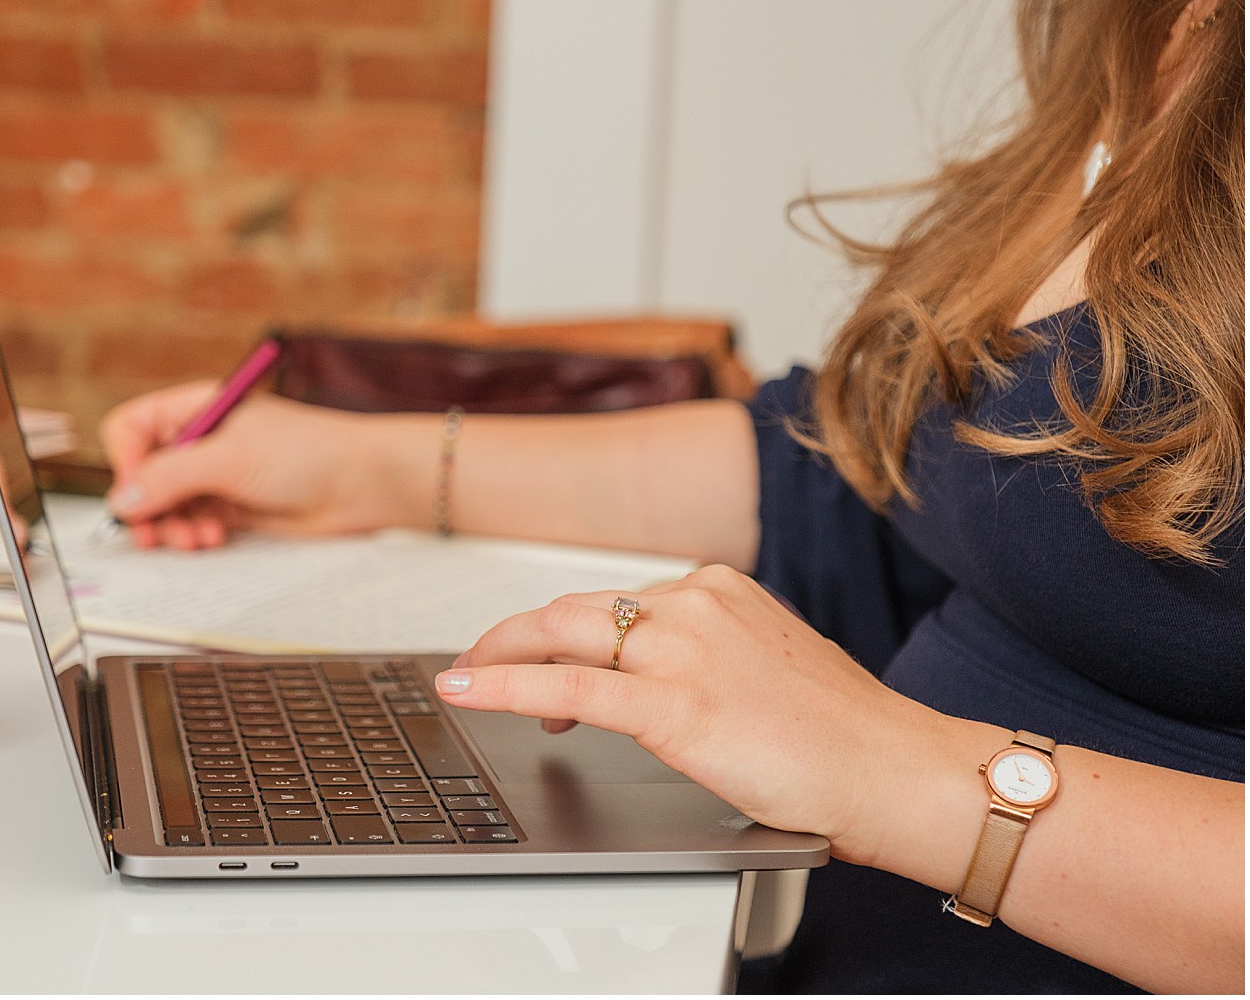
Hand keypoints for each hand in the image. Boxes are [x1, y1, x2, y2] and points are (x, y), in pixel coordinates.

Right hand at [99, 384, 406, 549]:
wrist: (362, 484)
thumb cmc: (308, 452)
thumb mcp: (232, 458)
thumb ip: (172, 476)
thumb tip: (122, 500)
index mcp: (198, 407)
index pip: (133, 428)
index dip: (127, 461)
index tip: (137, 493)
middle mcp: (202, 440)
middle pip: (143, 473)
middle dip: (147, 506)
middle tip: (155, 535)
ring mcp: (216, 475)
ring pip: (164, 505)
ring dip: (171, 527)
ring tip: (196, 538)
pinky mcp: (231, 507)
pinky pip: (191, 523)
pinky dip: (193, 535)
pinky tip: (214, 539)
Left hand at [435, 562, 957, 865]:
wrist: (892, 769)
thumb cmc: (845, 736)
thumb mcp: (768, 665)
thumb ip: (710, 657)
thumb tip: (658, 680)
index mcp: (717, 588)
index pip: (616, 603)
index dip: (564, 635)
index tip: (538, 656)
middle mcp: (694, 603)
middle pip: (574, 610)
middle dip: (514, 637)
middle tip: (477, 664)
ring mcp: (682, 648)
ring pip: (561, 637)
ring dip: (501, 658)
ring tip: (466, 680)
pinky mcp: (673, 703)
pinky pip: (567, 688)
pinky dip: (505, 686)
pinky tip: (468, 691)